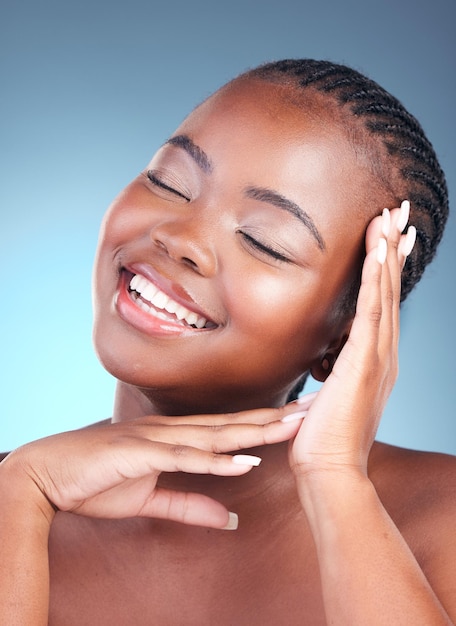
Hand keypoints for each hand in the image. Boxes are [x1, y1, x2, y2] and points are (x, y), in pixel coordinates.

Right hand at [2, 406, 302, 528]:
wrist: (49, 475)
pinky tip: (242, 461)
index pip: (232, 429)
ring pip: (216, 435)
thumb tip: (231, 520)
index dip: (269, 423)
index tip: (303, 419)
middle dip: (277, 418)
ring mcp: (158, 439)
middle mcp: (174, 432)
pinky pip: (184, 458)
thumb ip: (192, 505)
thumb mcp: (152, 499)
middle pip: (235, 424)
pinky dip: (214, 461)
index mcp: (178, 439)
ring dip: (256, 432)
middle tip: (318, 409)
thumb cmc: (98, 481)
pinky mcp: (141, 453)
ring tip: (295, 427)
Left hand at [289, 202, 416, 479]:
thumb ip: (337, 373)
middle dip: (394, 250)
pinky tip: (378, 252)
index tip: (390, 238)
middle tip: (399, 214)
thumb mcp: (333, 396)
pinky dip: (377, 280)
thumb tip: (329, 364)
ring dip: (387, 254)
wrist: (329, 470)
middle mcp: (383, 353)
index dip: (388, 269)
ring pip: (385, 294)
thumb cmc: (326, 438)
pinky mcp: (363, 362)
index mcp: (375, 359)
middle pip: (391, 291)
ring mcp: (377, 357)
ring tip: (391, 218)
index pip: (384, 304)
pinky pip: (371, 311)